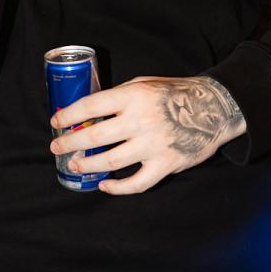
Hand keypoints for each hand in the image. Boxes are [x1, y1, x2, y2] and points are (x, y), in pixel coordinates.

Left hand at [50, 75, 245, 194]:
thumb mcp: (144, 83)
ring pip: (111, 161)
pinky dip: (118, 188)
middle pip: (95, 136)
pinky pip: (137, 183)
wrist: (214, 108)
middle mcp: (141, 120)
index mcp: (133, 96)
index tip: (56, 121)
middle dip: (70, 143)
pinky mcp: (166, 164)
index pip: (91, 106)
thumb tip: (90, 113)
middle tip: (57, 147)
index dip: (69, 115)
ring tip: (75, 164)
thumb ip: (120, 97)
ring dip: (88, 165)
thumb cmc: (175, 93)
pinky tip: (105, 185)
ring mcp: (154, 144)